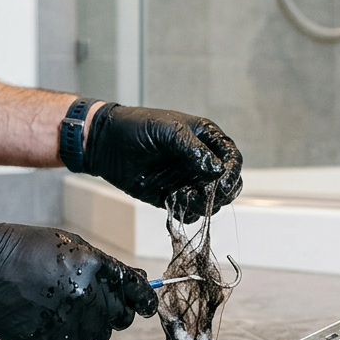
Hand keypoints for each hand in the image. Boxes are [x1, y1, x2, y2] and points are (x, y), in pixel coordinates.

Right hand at [0, 215, 158, 339]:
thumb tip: (134, 283)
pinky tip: (52, 323)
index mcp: (94, 269)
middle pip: (120, 318)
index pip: (136, 293)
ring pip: (98, 336)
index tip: (146, 306)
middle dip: (113, 311)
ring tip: (65, 309)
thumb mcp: (70, 245)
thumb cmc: (22, 249)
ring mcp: (66, 323)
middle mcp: (85, 297)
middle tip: (95, 302)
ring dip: (89, 326)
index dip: (145, 301)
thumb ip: (104, 266)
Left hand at [85, 105, 242, 222]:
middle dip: (222, 192)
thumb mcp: (169, 130)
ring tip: (186, 196)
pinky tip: (174, 201)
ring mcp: (187, 180)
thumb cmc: (137, 127)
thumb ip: (194, 149)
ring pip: (211, 201)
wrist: (107, 144)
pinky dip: (187, 212)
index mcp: (205, 139)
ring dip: (204, 203)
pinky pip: (189, 211)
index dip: (232, 171)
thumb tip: (216, 169)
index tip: (223, 181)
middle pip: (227, 183)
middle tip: (209, 194)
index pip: (232, 158)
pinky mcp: (172, 196)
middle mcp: (200, 162)